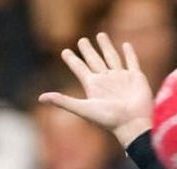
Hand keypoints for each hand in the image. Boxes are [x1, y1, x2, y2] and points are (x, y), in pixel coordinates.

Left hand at [39, 33, 153, 145]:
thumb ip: (63, 102)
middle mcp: (106, 80)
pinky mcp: (136, 77)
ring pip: (111, 57)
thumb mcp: (84, 109)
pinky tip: (126, 45)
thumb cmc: (109, 119)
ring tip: (101, 35)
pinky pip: (132, 62)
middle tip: (82, 40)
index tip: (64, 51)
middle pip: (94, 60)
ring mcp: (121, 78)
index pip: (79, 68)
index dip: (71, 60)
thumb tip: (40, 98)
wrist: (133, 125)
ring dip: (106, 47)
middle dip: (88, 50)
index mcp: (93, 86)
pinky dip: (129, 53)